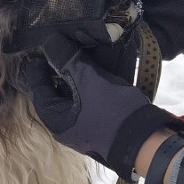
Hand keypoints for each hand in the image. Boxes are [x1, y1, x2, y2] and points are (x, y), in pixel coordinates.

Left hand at [25, 33, 183, 180]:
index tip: (40, 49)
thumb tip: (50, 43)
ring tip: (77, 55)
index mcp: (54, 120)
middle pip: (54, 92)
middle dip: (57, 70)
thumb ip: (67, 61)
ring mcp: (83, 127)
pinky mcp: (100, 124)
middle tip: (60, 48)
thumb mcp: (88, 81)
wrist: (146, 141)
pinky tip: (95, 70)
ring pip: (72, 96)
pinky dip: (87, 85)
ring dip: (74, 77)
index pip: (37, 88)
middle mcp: (64, 126)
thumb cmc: (112, 112)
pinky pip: (87, 101)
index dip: (37, 66)